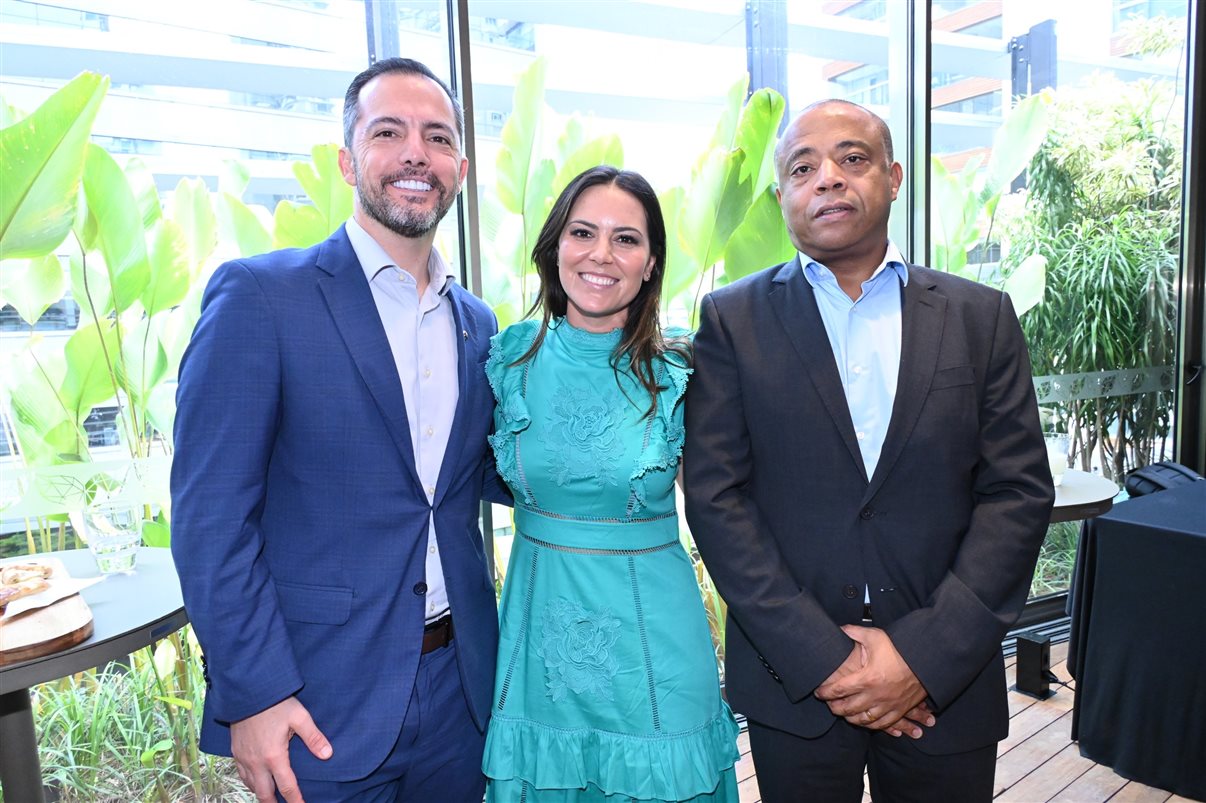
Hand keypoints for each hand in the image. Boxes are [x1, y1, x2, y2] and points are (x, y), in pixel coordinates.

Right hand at [231, 696, 332, 802]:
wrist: (246, 691)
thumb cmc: (275, 703)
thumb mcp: (299, 717)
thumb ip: (313, 737)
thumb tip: (327, 754)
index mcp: (274, 756)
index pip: (287, 787)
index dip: (295, 800)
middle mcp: (256, 762)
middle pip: (264, 794)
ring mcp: (243, 758)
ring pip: (251, 786)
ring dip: (262, 794)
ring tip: (271, 797)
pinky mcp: (235, 751)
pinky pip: (241, 775)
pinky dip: (250, 782)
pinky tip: (256, 780)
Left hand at [814, 625, 929, 735]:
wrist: (927, 660)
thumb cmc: (900, 648)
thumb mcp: (875, 636)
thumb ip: (854, 633)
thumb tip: (839, 629)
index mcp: (867, 678)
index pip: (838, 689)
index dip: (825, 692)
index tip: (818, 692)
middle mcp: (875, 695)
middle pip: (847, 708)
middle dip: (834, 707)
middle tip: (828, 704)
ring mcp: (888, 705)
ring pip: (863, 719)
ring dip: (850, 718)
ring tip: (842, 713)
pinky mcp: (899, 710)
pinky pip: (881, 724)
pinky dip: (869, 725)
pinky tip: (863, 721)